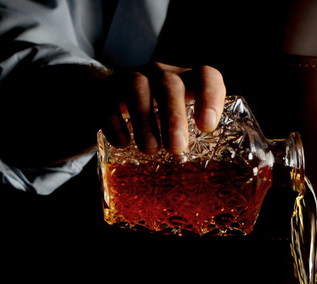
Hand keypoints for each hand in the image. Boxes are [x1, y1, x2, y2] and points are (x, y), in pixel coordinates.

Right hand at [102, 63, 225, 154]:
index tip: (207, 126)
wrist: (112, 99)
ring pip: (138, 89)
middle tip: (177, 147)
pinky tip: (122, 143)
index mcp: (187, 81)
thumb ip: (195, 138)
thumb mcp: (180, 120)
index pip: (205, 76)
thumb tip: (209, 175)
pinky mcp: (106, 90)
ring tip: (150, 149)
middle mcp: (161, 74)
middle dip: (174, 117)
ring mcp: (132, 78)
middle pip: (170, 85)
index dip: (210, 97)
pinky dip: (115, 122)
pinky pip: (109, 102)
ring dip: (145, 120)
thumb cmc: (159, 115)